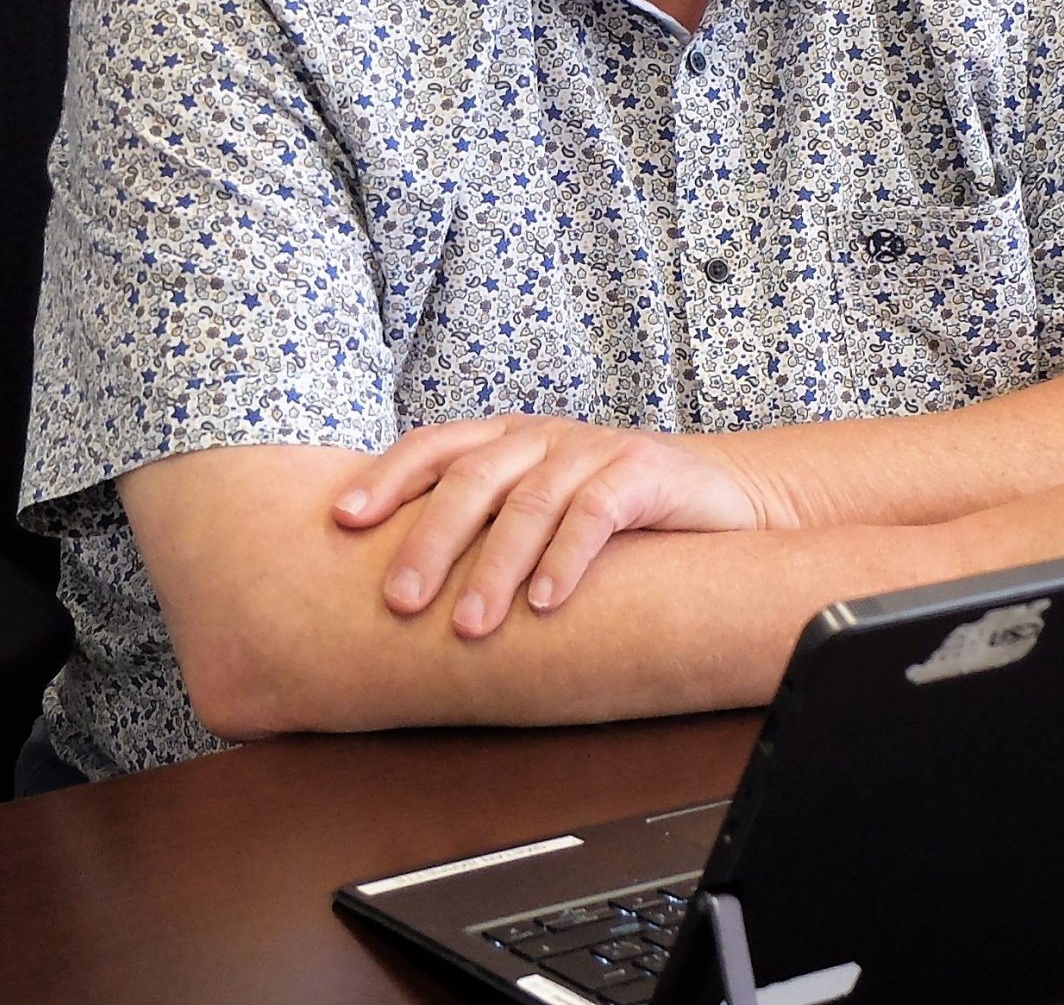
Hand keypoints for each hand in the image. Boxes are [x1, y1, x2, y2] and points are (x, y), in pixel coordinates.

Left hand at [331, 416, 769, 635]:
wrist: (721, 495)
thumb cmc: (614, 513)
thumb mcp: (540, 508)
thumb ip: (483, 525)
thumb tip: (389, 585)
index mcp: (508, 439)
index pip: (434, 446)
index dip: (386, 478)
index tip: (342, 522)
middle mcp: (543, 436)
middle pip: (473, 479)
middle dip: (429, 541)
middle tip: (399, 603)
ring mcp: (594, 450)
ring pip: (531, 501)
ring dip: (495, 568)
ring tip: (471, 626)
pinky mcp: (644, 471)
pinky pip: (596, 513)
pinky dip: (567, 559)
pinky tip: (547, 604)